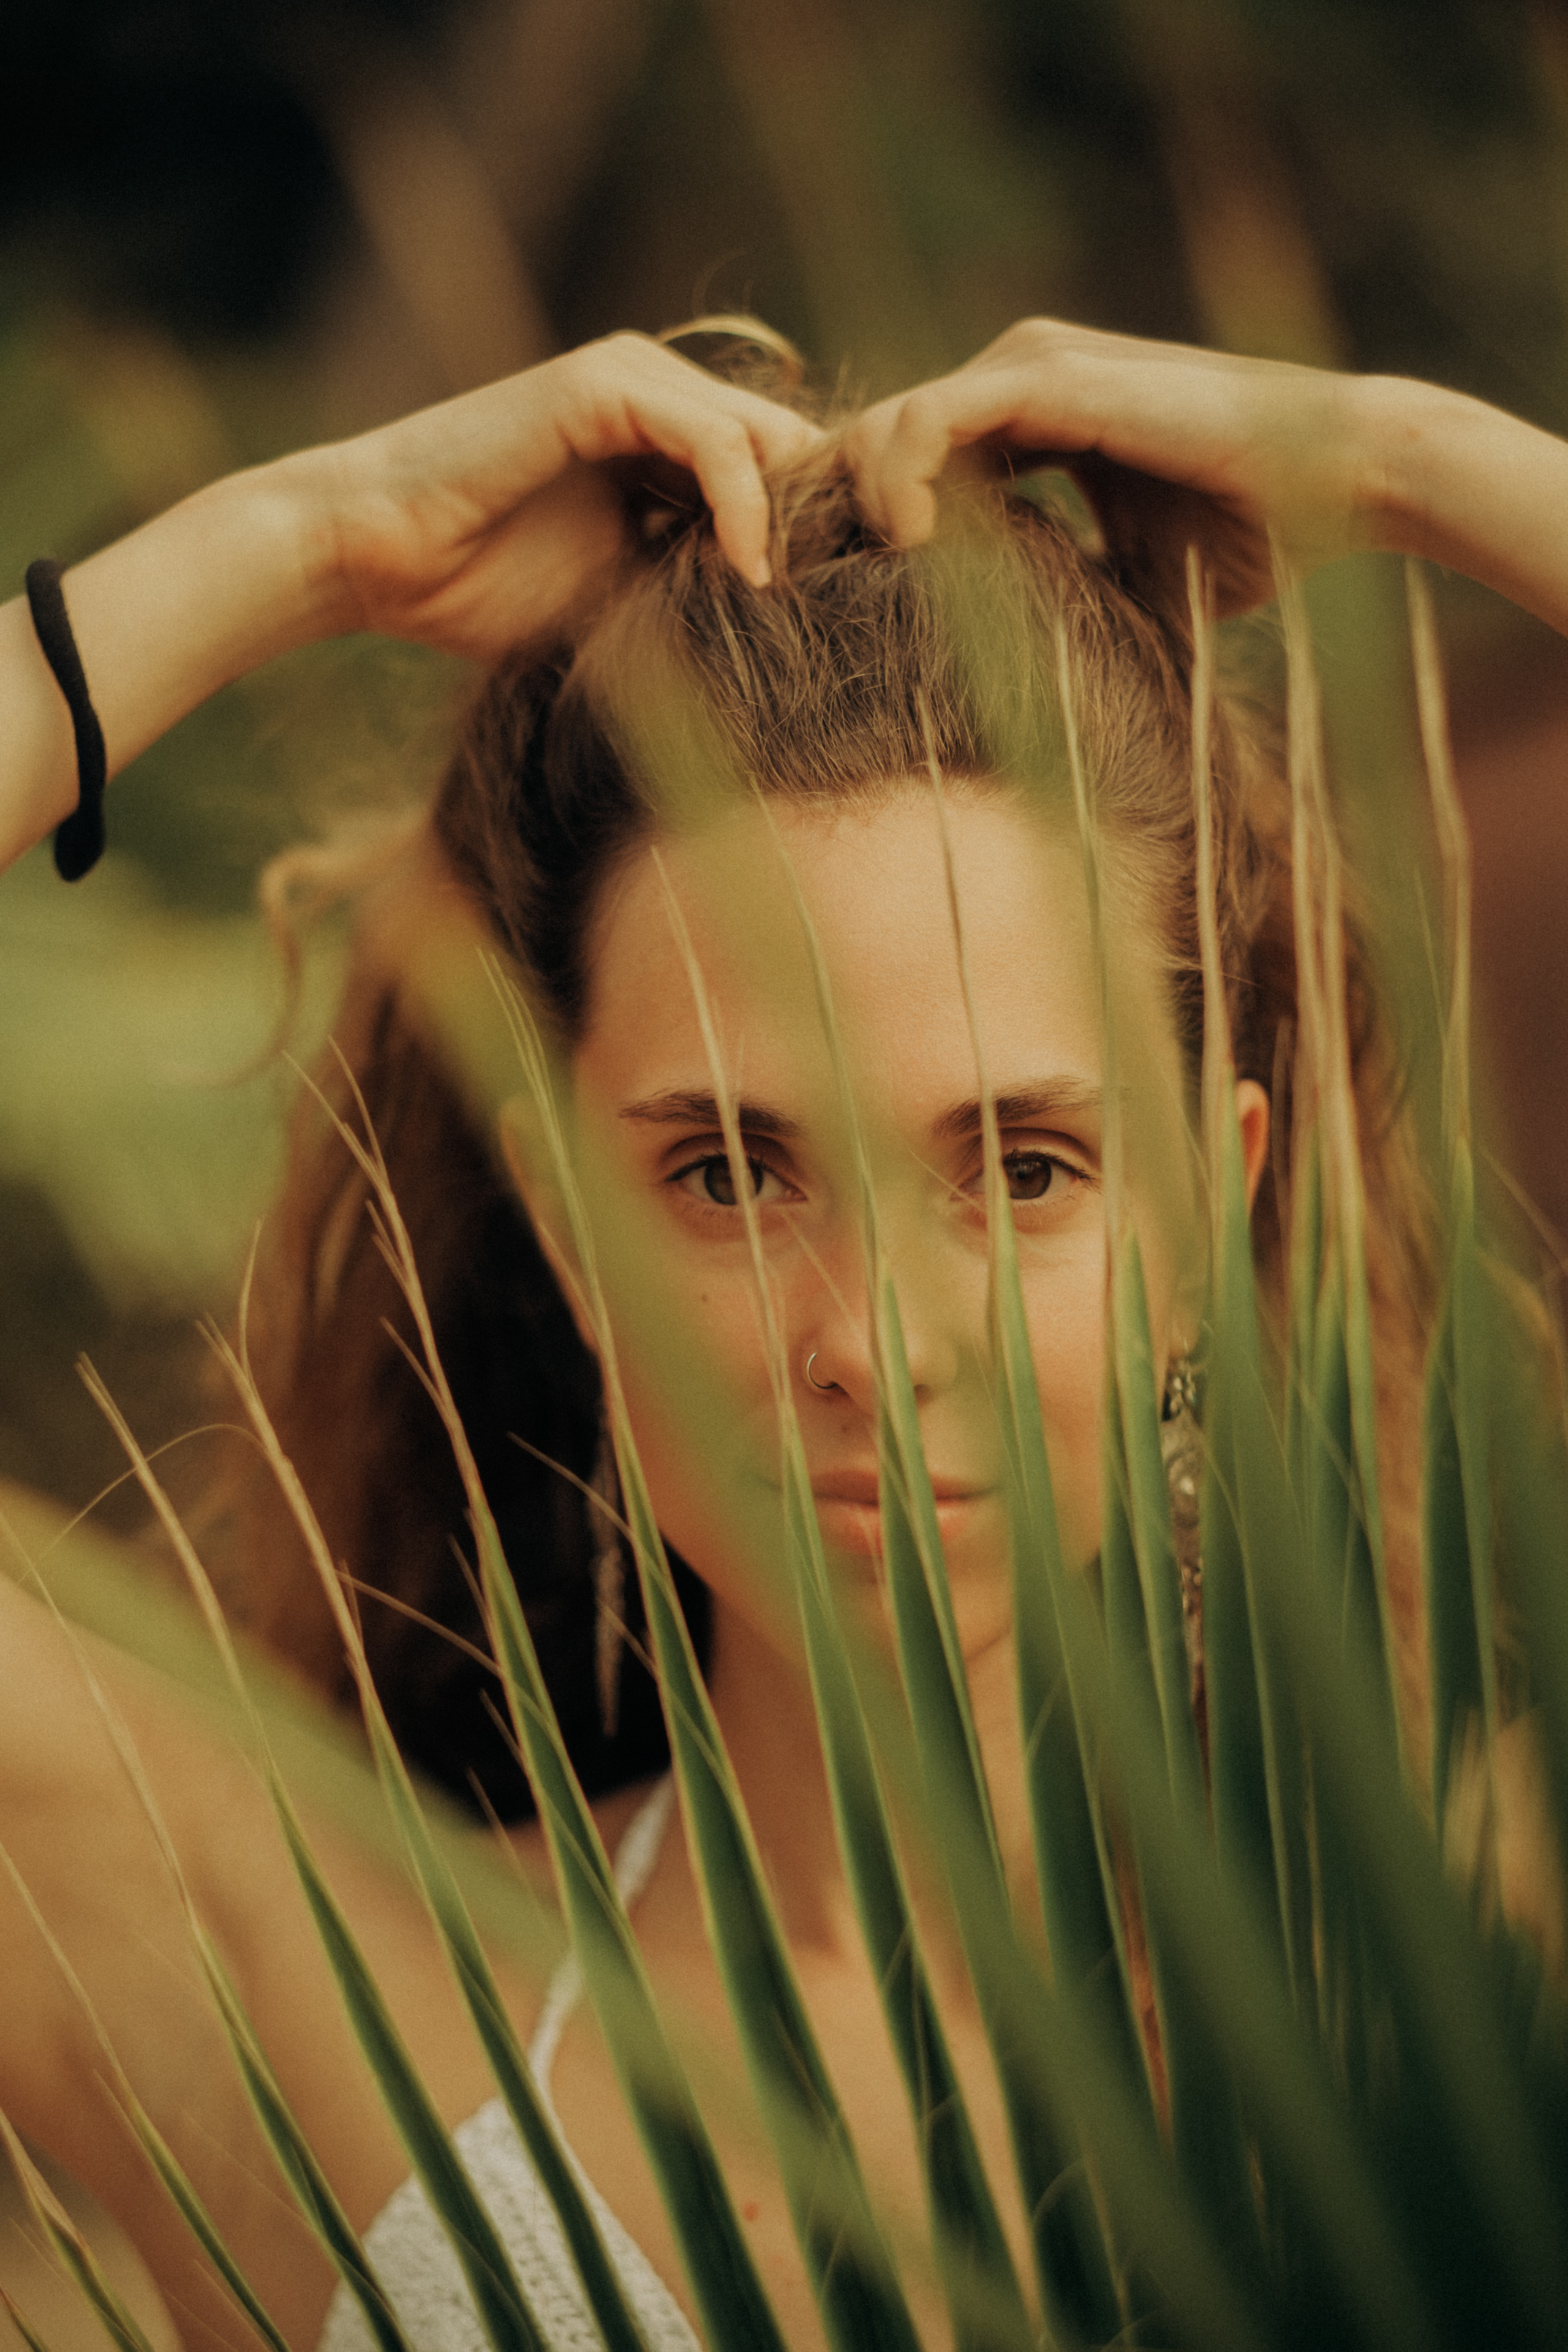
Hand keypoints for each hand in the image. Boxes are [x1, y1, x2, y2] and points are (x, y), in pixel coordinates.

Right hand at [304, 333, 822, 658]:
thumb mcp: (624, 599)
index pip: (780, 471)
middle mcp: (656, 398)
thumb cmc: (482, 592)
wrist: (380, 561)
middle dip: (825, 523)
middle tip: (841, 601)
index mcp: (662, 442)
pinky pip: (715, 440)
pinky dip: (746, 504)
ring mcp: (631, 381)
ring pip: (765, 439)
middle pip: (790, 448)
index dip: (821, 534)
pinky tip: (748, 569)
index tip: (844, 610)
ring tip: (787, 597)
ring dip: (793, 520)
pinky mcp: (603, 387)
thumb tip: (797, 629)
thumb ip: (698, 588)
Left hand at [846, 318, 1379, 615]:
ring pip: (889, 421)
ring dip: (862, 503)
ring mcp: (1032, 365)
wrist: (1331, 482)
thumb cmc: (1245, 536)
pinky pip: (929, 420)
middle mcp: (1021, 375)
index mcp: (1033, 416)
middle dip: (841, 513)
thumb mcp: (1121, 580)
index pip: (911, 455)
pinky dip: (900, 480)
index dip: (868, 523)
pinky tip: (911, 545)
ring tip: (881, 576)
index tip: (849, 597)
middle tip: (837, 591)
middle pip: (880, 434)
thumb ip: (1058, 595)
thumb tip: (1008, 672)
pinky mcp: (1047, 375)